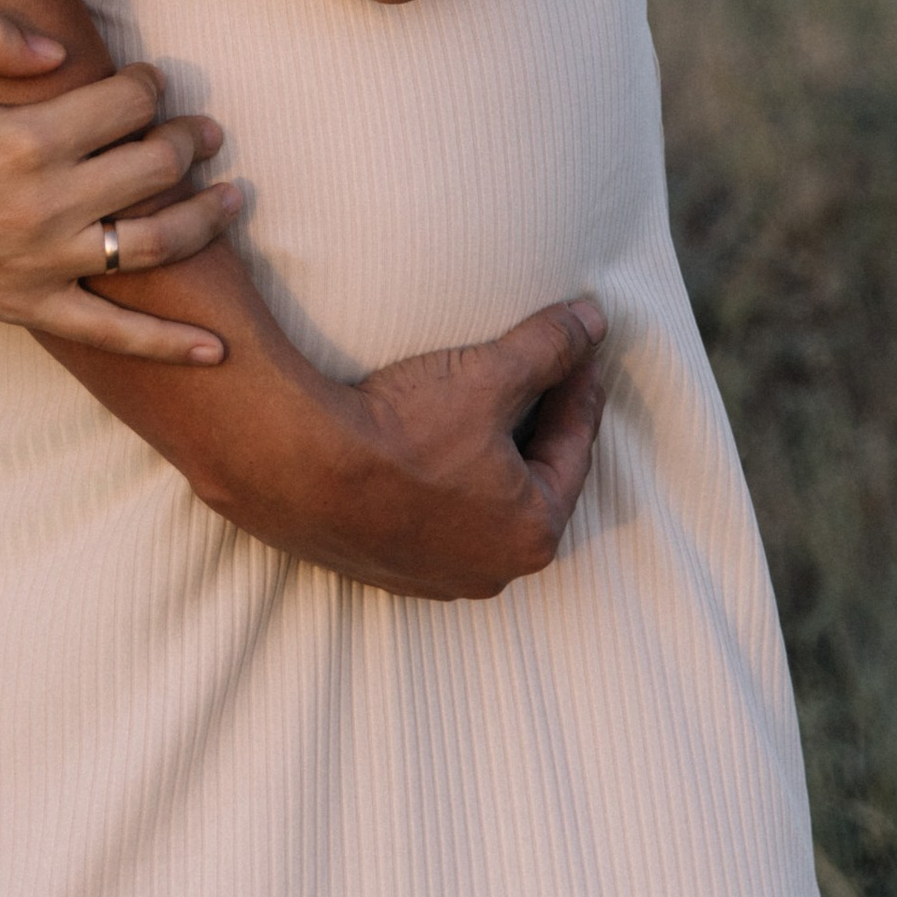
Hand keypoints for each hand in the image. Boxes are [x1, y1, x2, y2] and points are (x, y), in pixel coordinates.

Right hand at [0, 11, 238, 364]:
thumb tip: (62, 50)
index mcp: (22, 139)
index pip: (121, 104)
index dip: (149, 85)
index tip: (152, 79)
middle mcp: (44, 204)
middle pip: (152, 167)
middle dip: (189, 140)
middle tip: (206, 129)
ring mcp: (43, 262)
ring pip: (155, 244)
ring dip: (207, 218)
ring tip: (236, 196)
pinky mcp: (31, 306)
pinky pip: (114, 334)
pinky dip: (170, 345)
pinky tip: (218, 347)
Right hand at [178, 297, 608, 599]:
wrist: (300, 469)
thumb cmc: (404, 432)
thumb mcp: (488, 376)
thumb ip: (549, 347)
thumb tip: (595, 320)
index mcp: (532, 532)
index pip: (573, 446)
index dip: (579, 389)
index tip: (580, 351)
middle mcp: (492, 570)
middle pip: (530, 482)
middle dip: (536, 428)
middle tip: (540, 377)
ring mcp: (436, 576)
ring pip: (480, 506)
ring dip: (486, 462)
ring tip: (480, 412)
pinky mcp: (385, 567)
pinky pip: (431, 520)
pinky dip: (441, 485)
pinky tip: (424, 451)